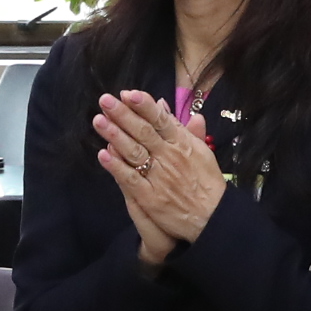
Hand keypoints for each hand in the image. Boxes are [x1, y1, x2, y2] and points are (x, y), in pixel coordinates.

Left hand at [97, 92, 224, 266]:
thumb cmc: (207, 183)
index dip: (144, 106)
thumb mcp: (202, 151)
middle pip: (143, 132)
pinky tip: (103, 154)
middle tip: (105, 100)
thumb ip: (184, 128)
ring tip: (98, 121)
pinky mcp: (149, 196)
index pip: (161, 120)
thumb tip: (168, 106)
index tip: (128, 93)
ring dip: (115, 135)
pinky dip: (116, 166)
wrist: (213, 217)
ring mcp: (158, 176)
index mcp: (183, 143)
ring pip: (134, 152)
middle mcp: (169, 156)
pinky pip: (130, 178)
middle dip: (123, 114)